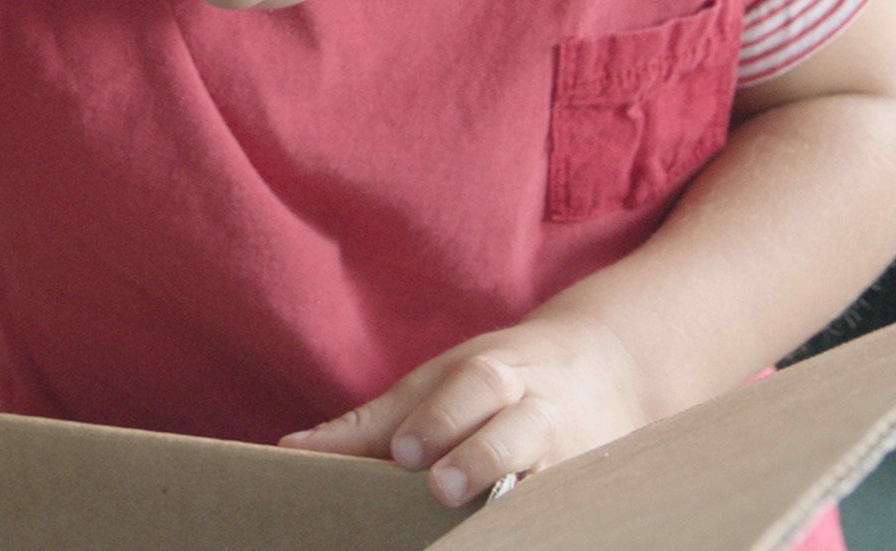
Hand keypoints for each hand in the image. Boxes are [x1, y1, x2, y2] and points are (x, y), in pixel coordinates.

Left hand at [283, 313, 650, 507]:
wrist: (604, 362)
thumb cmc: (492, 380)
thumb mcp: (436, 382)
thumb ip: (371, 422)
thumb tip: (291, 451)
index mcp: (495, 376)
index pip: (471, 388)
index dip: (438, 418)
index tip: (404, 451)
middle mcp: (540, 411)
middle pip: (517, 428)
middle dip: (480, 455)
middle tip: (440, 487)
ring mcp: (575, 451)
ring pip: (554, 476)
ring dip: (522, 500)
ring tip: (487, 529)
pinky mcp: (594, 484)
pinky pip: (574, 507)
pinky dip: (550, 522)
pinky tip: (525, 538)